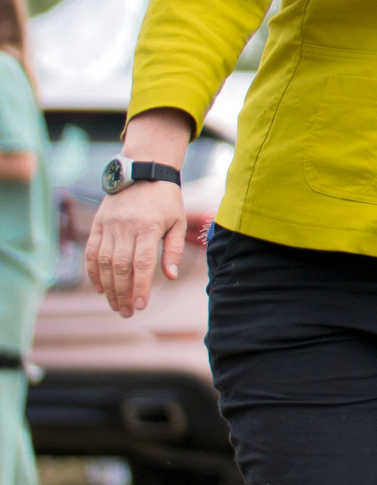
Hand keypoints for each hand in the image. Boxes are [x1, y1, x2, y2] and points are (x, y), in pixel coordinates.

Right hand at [84, 108, 192, 316]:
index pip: (142, 263)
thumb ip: (173, 250)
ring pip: (104, 262)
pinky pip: (91, 252)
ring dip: (107, 287)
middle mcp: (125, 227)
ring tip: (114, 305)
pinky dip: (93, 272)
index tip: (140, 306)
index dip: (139, 287)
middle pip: (121, 267)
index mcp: (148, 227)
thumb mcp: (177, 221)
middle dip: (122, 293)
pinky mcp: (97, 224)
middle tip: (126, 312)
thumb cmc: (165, 199)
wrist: (142, 171)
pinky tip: (99, 288)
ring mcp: (108, 226)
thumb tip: (170, 276)